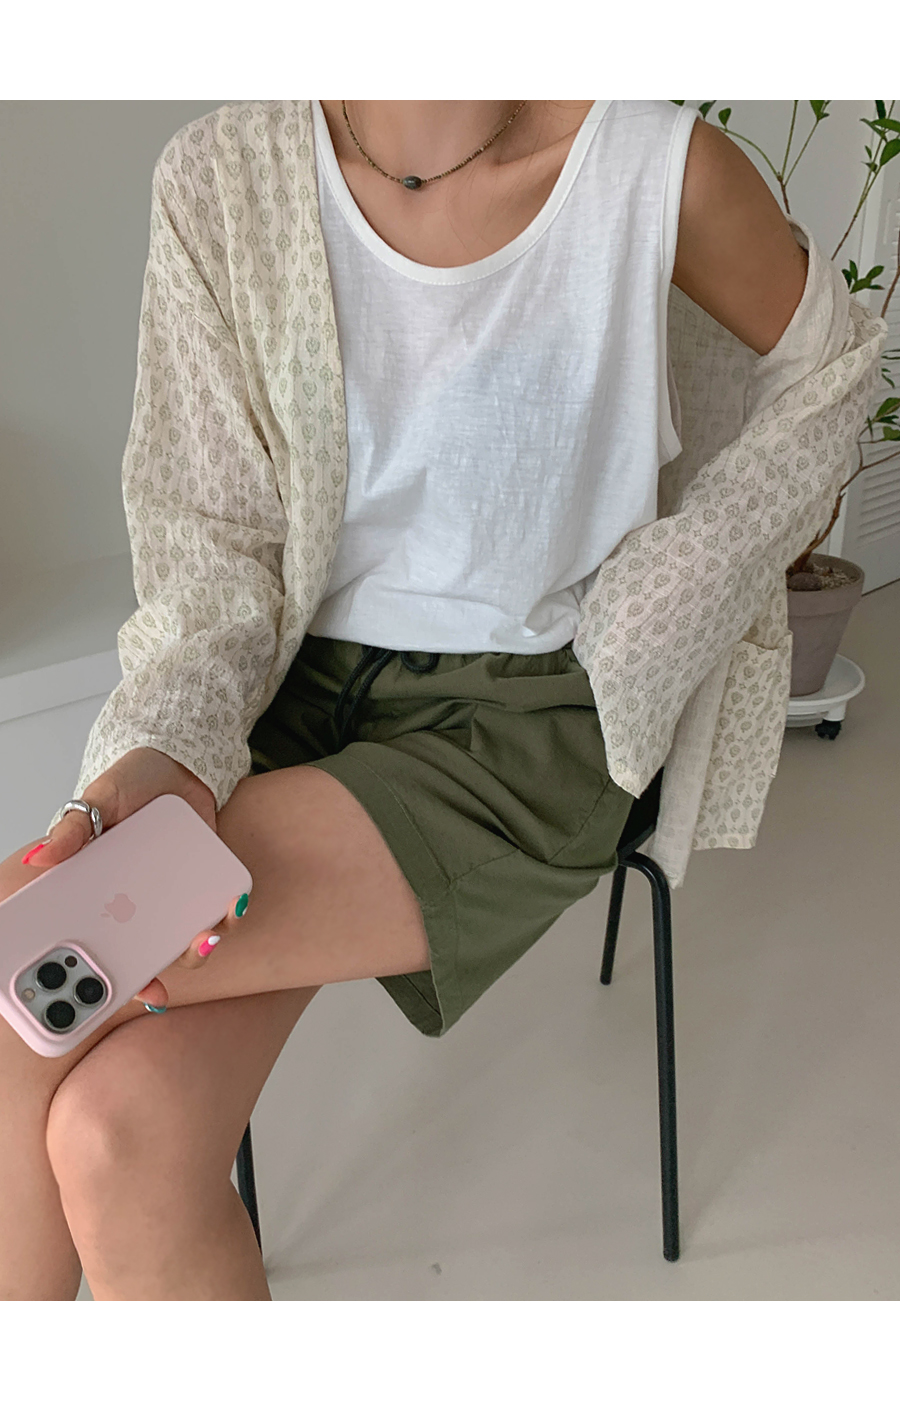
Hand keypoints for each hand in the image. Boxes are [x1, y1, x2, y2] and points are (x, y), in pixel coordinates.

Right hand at [12, 747, 250, 1010]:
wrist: (177, 764)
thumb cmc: (131, 784)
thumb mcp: (98, 800)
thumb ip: (74, 829)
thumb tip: (42, 857)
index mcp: (105, 896)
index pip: (101, 945)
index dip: (106, 978)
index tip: (113, 997)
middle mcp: (140, 906)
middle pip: (146, 958)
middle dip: (156, 976)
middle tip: (163, 980)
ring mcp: (177, 898)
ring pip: (187, 943)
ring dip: (198, 948)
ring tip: (206, 935)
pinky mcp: (209, 883)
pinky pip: (220, 910)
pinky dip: (228, 914)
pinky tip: (232, 903)